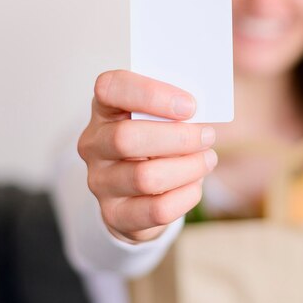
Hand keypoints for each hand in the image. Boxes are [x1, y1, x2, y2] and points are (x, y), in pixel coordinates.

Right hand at [77, 70, 217, 242]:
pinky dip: (186, 195)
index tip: (189, 105)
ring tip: (208, 159)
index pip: (111, 87)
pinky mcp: (115, 214)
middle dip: (178, 137)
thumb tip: (205, 111)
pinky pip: (157, 209)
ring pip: (145, 178)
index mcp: (104, 108)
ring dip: (188, 167)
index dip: (150, 93)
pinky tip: (195, 184)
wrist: (137, 192)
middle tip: (208, 135)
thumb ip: (175, 108)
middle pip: (126, 138)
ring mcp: (100, 182)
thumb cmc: (155, 142)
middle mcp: (94, 144)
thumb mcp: (159, 117)